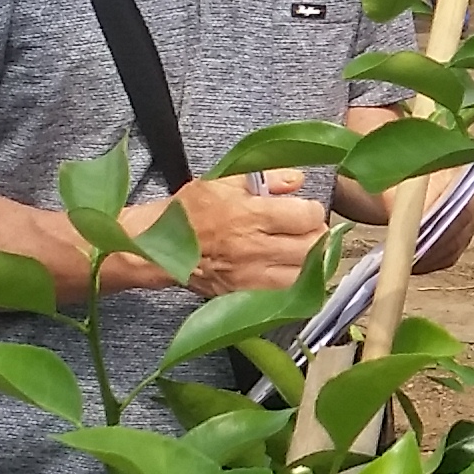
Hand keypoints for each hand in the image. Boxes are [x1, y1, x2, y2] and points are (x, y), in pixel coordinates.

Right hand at [162, 170, 333, 296]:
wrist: (156, 247)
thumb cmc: (189, 212)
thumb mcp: (222, 182)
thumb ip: (265, 178)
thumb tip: (298, 180)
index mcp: (251, 215)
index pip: (308, 216)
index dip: (313, 211)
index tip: (306, 210)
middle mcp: (255, 248)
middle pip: (313, 246)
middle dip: (317, 236)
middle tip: (308, 231)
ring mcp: (251, 277)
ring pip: (306, 275)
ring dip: (310, 263)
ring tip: (300, 252)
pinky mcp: (245, 296)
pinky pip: (285, 295)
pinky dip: (294, 284)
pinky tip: (287, 272)